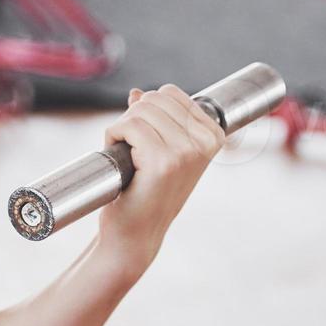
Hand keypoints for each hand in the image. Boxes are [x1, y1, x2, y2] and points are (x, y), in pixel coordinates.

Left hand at [96, 83, 225, 269]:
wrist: (136, 232)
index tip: (147, 141)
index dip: (147, 111)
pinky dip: (113, 137)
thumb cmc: (146, 192)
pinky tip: (121, 161)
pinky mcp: (163, 162)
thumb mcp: (160, 150)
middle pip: (154, 99)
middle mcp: (205, 142)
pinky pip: (129, 126)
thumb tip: (138, 93)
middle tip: (132, 150)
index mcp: (212, 135)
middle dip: (133, 118)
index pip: (170, 93)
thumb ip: (154, 120)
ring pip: (140, 110)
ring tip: (128, 157)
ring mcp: (186, 152)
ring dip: (122, 129)